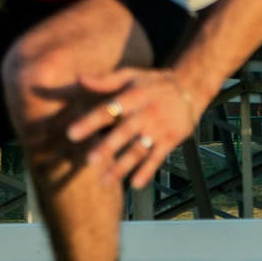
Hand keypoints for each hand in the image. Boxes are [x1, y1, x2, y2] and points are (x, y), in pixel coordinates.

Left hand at [66, 67, 200, 188]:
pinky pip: (158, 157)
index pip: (108, 110)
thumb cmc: (152, 83)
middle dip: (107, 147)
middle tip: (89, 161)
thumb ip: (105, 80)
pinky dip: (147, 171)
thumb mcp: (130, 76)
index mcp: (133, 96)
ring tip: (105, 181)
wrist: (189, 88)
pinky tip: (135, 184)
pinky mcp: (171, 139)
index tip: (71, 134)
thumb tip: (79, 79)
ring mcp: (160, 127)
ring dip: (123, 166)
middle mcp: (146, 113)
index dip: (90, 122)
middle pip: (124, 132)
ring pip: (139, 149)